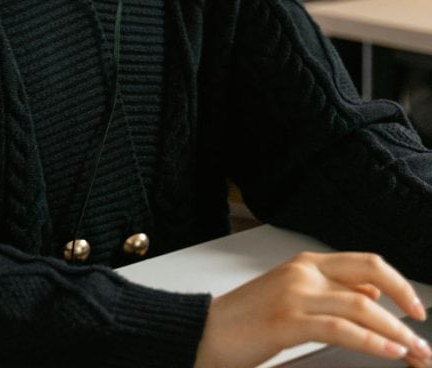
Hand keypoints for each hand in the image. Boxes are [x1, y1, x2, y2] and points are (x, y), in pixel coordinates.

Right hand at [194, 251, 430, 367]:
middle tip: (423, 328)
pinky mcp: (288, 320)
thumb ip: (331, 294)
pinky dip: (372, 342)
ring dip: (396, 332)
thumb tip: (371, 297)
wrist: (206, 332)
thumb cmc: (246, 320)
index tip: (416, 307)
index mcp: (305, 263)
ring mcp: (296, 293)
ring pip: (361, 307)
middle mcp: (304, 271)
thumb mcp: (292, 298)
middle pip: (370, 273)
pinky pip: (342, 329)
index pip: (365, 262)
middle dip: (405, 299)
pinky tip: (389, 352)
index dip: (397, 282)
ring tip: (415, 352)